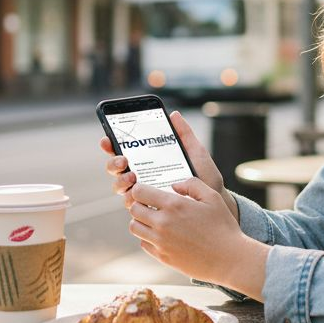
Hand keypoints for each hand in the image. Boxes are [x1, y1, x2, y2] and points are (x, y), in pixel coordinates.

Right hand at [99, 111, 237, 218]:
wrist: (214, 200)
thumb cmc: (204, 176)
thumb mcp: (195, 152)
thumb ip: (184, 134)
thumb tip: (174, 115)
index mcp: (150, 159)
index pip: (126, 150)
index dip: (112, 143)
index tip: (108, 139)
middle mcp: (143, 175)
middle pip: (116, 168)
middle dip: (113, 163)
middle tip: (123, 160)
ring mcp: (144, 192)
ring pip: (119, 186)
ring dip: (120, 180)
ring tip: (132, 177)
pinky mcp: (148, 207)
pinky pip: (131, 204)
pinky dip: (130, 198)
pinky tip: (136, 195)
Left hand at [128, 178, 268, 299]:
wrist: (229, 260)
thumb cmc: (223, 227)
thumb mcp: (213, 197)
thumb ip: (192, 185)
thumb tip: (174, 186)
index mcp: (174, 205)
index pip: (140, 192)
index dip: (141, 189)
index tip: (147, 191)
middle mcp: (163, 223)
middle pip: (133, 209)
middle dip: (140, 204)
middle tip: (151, 205)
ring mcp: (161, 242)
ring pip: (135, 227)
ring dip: (141, 221)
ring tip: (154, 220)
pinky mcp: (163, 256)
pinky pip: (144, 244)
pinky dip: (148, 238)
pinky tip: (162, 235)